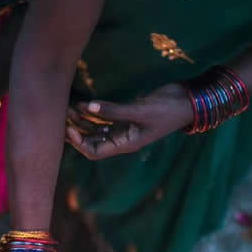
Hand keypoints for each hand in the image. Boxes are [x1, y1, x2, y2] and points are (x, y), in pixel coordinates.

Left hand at [65, 83, 193, 160]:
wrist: (189, 100)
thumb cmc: (168, 108)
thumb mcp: (140, 110)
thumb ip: (113, 110)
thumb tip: (88, 108)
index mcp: (125, 144)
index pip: (94, 152)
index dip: (78, 142)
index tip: (67, 127)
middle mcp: (122, 139)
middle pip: (91, 141)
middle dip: (75, 130)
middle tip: (62, 114)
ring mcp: (124, 128)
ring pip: (96, 129)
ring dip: (81, 120)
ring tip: (68, 107)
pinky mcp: (127, 116)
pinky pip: (104, 118)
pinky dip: (92, 113)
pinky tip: (82, 104)